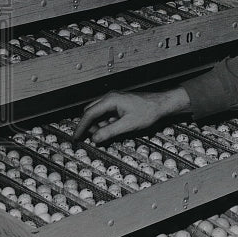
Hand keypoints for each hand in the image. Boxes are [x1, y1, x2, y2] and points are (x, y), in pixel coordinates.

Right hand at [73, 87, 188, 144]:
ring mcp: (114, 100)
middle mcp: (110, 97)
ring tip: (106, 135)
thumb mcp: (128, 125)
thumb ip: (110, 132)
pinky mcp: (119, 104)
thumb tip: (95, 138)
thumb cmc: (148, 111)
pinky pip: (106, 114)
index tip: (76, 137)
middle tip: (91, 138)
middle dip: (89, 126)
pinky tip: (113, 130)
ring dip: (98, 125)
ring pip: (98, 114)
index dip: (81, 127)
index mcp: (110, 100)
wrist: (161, 105)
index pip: (89, 114)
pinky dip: (106, 123)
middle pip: (91, 112)